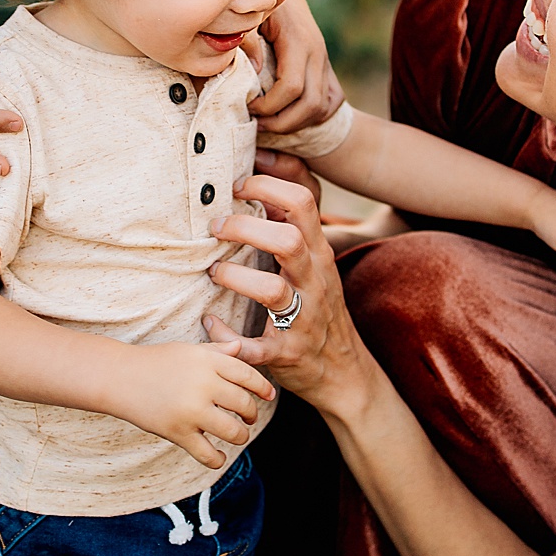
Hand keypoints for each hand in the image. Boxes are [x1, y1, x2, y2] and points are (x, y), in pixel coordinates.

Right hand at [113, 339, 275, 470]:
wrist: (119, 377)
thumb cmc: (155, 361)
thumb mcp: (189, 350)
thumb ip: (217, 351)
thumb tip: (241, 348)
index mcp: (209, 361)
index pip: (248, 375)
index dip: (263, 387)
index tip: (268, 395)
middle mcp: (204, 384)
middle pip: (245, 404)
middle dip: (251, 413)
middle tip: (249, 417)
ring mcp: (192, 410)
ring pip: (233, 431)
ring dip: (240, 436)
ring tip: (237, 434)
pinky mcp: (178, 432)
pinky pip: (207, 454)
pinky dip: (217, 459)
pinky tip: (218, 456)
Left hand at [204, 173, 374, 413]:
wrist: (344, 372)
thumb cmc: (316, 308)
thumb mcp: (315, 265)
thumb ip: (291, 229)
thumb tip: (258, 183)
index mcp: (318, 255)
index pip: (303, 203)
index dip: (266, 186)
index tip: (235, 185)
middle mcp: (314, 282)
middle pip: (286, 241)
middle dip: (245, 228)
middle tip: (216, 228)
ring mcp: (303, 320)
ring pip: (272, 290)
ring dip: (234, 277)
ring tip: (212, 273)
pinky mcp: (288, 354)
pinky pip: (255, 346)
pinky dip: (227, 335)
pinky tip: (210, 323)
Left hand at [251, 0, 343, 133]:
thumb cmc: (257, 1)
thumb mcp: (248, 16)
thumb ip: (247, 40)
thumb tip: (255, 73)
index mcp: (297, 42)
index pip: (292, 87)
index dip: (269, 106)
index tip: (248, 107)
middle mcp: (316, 52)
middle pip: (311, 104)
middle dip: (282, 122)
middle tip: (257, 122)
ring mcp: (323, 59)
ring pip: (322, 106)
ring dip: (297, 122)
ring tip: (269, 121)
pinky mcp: (324, 64)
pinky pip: (329, 99)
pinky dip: (312, 114)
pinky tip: (289, 113)